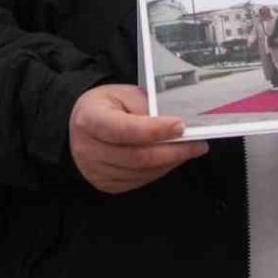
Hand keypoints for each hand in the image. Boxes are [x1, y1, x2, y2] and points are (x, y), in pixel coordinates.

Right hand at [68, 84, 208, 193]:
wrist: (80, 124)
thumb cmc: (106, 106)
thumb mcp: (124, 94)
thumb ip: (146, 107)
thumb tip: (175, 124)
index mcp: (90, 119)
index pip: (125, 129)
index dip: (155, 130)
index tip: (180, 126)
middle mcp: (88, 148)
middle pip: (137, 156)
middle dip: (172, 151)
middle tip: (197, 144)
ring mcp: (95, 170)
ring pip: (140, 172)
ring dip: (169, 162)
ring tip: (188, 150)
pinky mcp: (105, 183)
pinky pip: (138, 181)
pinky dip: (159, 170)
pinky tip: (170, 158)